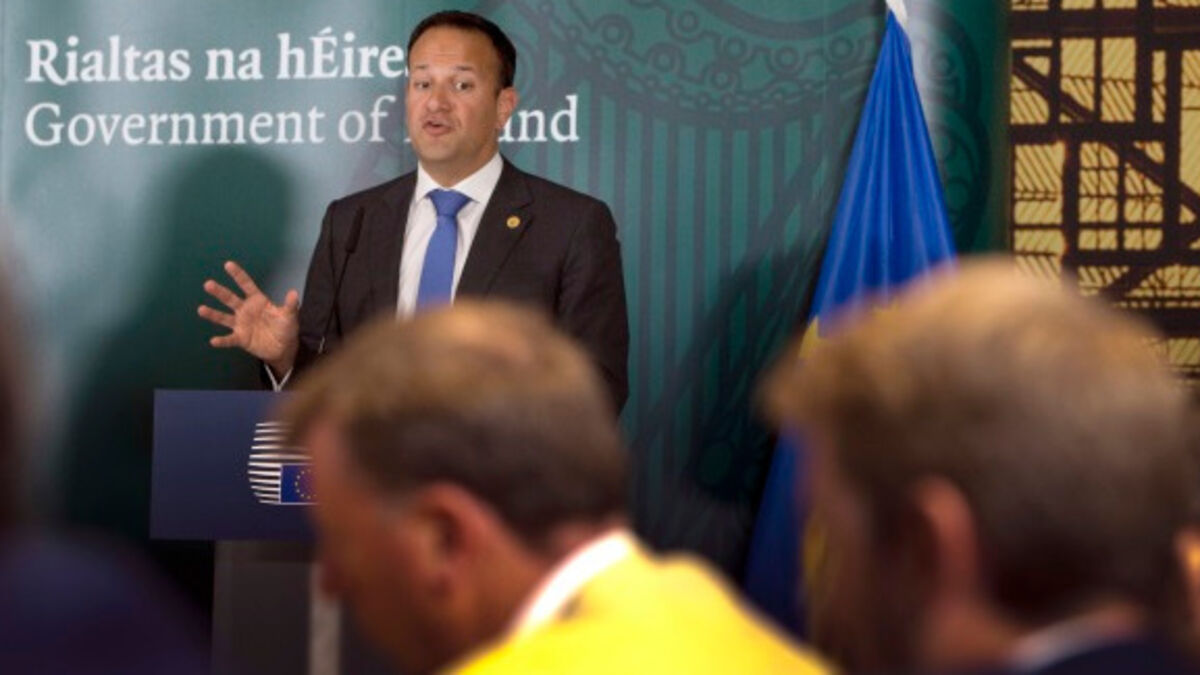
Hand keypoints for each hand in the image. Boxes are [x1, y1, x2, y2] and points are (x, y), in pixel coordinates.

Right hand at [198, 260, 299, 374]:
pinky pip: (229, 339)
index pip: (246, 285)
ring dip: (213, 314)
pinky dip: (222, 340)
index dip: (238, 275)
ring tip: (201, 310)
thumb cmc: (285, 327)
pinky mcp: (241, 338)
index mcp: (257, 301)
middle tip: (208, 284)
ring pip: (224, 318)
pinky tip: (213, 341)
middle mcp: (245, 310)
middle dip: (219, 292)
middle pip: (230, 299)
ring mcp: (241, 324)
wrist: (283, 347)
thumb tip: (294, 293)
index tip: (228, 264)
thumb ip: (290, 305)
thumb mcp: (289, 316)